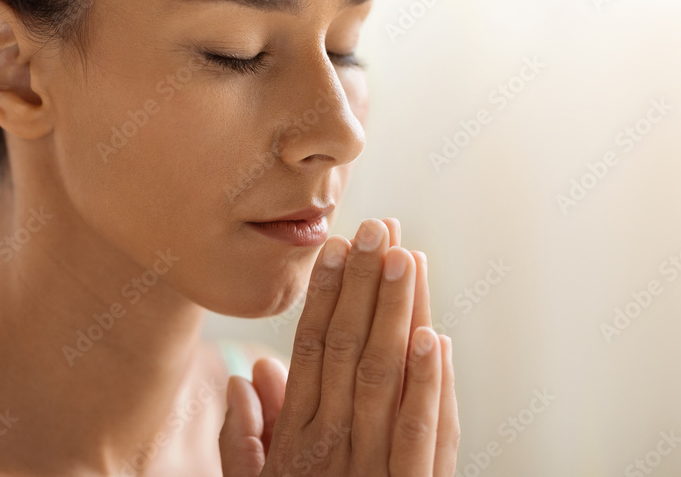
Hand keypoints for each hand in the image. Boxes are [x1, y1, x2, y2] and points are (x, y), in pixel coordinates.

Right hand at [220, 218, 459, 475]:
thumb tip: (246, 373)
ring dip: (396, 312)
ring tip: (405, 256)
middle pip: (348, 347)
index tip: (336, 245)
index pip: (311, 348)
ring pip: (383, 374)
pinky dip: (428, 380)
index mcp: (296, 435)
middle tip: (377, 227)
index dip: (324, 293)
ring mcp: (372, 465)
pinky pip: (420, 429)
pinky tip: (434, 335)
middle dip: (363, 282)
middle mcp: (331, 442)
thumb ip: (246, 436)